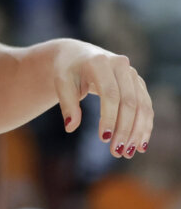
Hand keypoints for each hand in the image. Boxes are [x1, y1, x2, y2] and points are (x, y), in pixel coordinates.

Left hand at [53, 41, 153, 156]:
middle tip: (117, 152)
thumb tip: (71, 127)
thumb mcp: (61, 83)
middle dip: (125, 129)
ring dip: (138, 131)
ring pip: (142, 106)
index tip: (104, 139)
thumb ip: (67, 103)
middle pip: (129, 102)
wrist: (77, 56)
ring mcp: (132, 74)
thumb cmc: (67, 71)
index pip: (110, 94)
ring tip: (128, 153)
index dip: (110, 117)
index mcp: (100, 62)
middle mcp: (121, 65)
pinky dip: (144, 126)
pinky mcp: (138, 83)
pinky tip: (139, 144)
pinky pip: (146, 107)